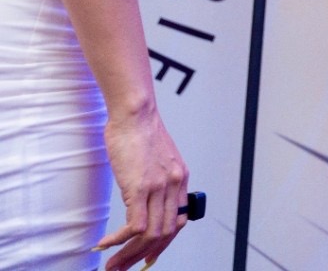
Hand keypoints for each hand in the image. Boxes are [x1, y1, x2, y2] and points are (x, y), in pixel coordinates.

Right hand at [97, 108, 188, 269]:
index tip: (150, 255)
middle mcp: (174, 185)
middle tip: (125, 267)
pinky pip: (134, 226)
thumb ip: (156, 177)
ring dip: (129, 253)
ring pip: (150, 234)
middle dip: (144, 254)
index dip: (165, 242)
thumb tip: (142, 196)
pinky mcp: (141, 187)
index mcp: (180, 179)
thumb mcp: (157, 157)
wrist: (135, 113)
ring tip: (113, 264)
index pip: (179, 220)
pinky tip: (105, 244)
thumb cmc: (140, 131)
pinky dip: (119, 240)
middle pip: (165, 232)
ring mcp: (159, 187)